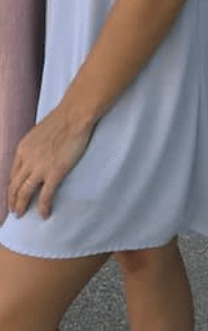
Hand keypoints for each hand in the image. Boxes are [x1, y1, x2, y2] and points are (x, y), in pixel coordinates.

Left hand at [8, 105, 93, 219]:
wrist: (74, 116)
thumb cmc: (60, 120)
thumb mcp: (37, 133)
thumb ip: (33, 148)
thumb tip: (34, 157)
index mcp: (22, 149)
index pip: (12, 174)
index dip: (11, 187)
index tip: (13, 195)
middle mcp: (27, 159)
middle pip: (15, 186)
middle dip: (13, 200)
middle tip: (15, 211)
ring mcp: (40, 167)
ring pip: (25, 193)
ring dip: (21, 206)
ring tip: (21, 215)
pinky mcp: (54, 172)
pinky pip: (45, 196)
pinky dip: (43, 207)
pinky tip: (44, 214)